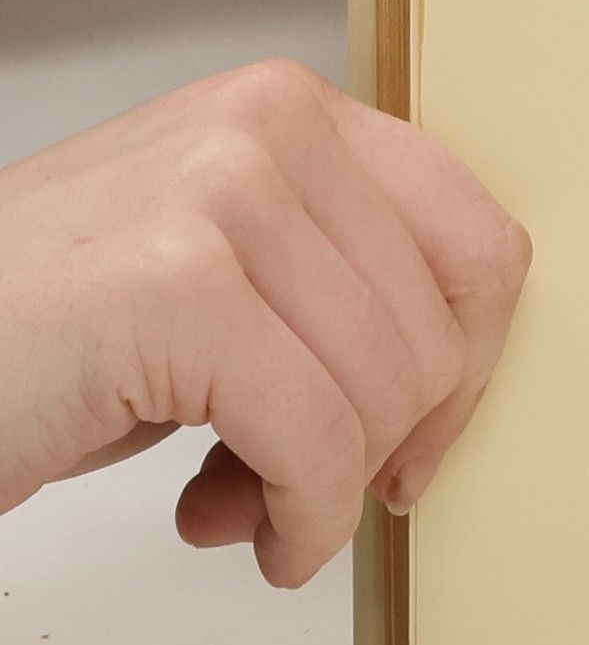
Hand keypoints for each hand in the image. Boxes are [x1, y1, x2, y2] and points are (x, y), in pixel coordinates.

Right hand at [0, 61, 531, 587]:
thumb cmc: (52, 330)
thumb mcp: (227, 272)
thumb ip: (341, 291)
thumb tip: (453, 387)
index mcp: (296, 114)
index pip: (480, 243)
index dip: (471, 363)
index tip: (422, 431)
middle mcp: (267, 130)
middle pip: (438, 333)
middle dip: (390, 442)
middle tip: (316, 486)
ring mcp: (220, 195)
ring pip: (384, 392)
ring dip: (329, 490)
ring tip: (250, 506)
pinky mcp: (175, 287)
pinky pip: (314, 440)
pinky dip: (298, 518)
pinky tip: (239, 530)